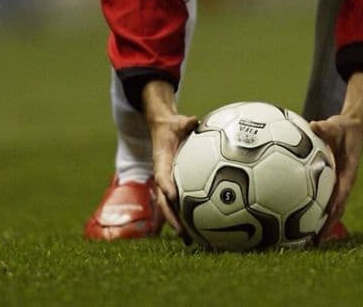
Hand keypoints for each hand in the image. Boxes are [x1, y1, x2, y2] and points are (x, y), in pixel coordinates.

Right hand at [142, 80, 197, 233]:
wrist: (162, 130)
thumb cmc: (172, 126)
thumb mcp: (177, 122)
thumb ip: (185, 122)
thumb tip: (194, 119)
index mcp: (161, 162)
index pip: (161, 176)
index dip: (166, 186)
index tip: (173, 195)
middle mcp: (163, 177)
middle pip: (164, 201)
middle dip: (171, 218)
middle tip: (182, 232)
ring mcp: (168, 184)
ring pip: (171, 208)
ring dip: (179, 224)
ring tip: (191, 242)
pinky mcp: (175, 187)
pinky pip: (181, 203)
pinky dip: (188, 216)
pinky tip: (201, 230)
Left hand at [310, 71, 362, 240]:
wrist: (354, 128)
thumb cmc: (344, 127)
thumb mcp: (337, 125)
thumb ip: (325, 128)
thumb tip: (313, 125)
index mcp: (348, 173)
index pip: (342, 194)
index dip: (334, 208)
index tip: (326, 221)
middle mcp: (344, 182)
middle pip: (336, 209)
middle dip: (327, 226)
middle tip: (314, 242)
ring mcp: (338, 184)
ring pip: (330, 207)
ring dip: (320, 223)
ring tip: (304, 239)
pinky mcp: (331, 183)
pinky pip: (322, 198)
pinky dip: (313, 209)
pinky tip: (296, 216)